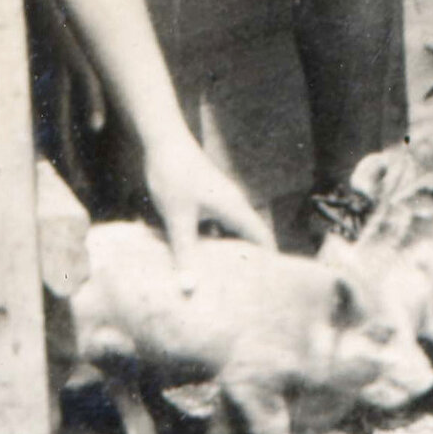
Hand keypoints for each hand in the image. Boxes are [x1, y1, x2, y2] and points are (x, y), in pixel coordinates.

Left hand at [140, 127, 273, 279]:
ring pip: (230, 233)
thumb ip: (185, 253)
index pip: (262, 239)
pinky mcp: (205, 199)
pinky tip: (197, 258)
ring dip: (227, 254)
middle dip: (248, 264)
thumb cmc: (174, 175)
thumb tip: (189, 289)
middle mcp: (233, 205)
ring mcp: (219, 201)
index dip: (269, 262)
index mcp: (235, 209)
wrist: (162, 141)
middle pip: (248, 239)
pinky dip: (211, 243)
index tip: (270, 288)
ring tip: (223, 282)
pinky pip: (214, 227)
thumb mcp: (179, 219)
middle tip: (246, 292)